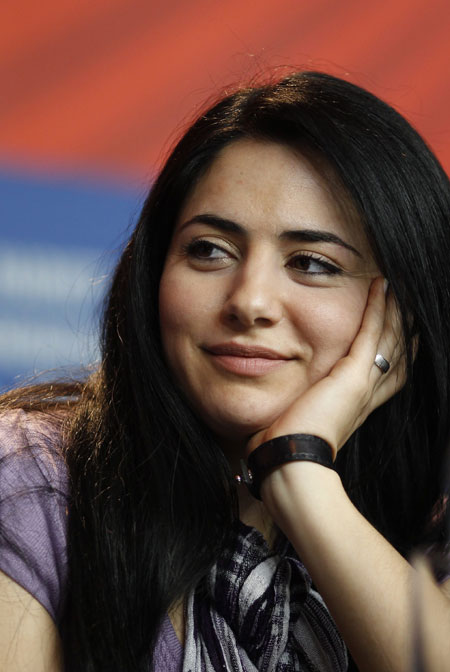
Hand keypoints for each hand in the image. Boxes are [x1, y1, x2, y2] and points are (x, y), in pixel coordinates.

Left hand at [246, 277, 405, 458]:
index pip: (386, 375)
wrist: (291, 462)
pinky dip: (378, 308)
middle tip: (407, 303)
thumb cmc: (286, 449)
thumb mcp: (299, 423)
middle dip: (402, 327)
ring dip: (394, 311)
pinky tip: (382, 287)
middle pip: (396, 354)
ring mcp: (363, 384)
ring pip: (389, 339)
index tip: (401, 335)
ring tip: (396, 288)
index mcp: (356, 407)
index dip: (396, 353)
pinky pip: (371, 333)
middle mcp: (367, 396)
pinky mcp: (353, 376)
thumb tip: (280, 411)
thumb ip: (298, 411)